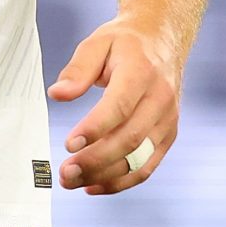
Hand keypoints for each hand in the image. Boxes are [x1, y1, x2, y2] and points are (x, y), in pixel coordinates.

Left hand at [48, 17, 183, 194]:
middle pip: (130, 138)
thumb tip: (57, 94)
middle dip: (95, 161)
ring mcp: (167, 120)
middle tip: (64, 172)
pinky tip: (93, 186)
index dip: (94, 129)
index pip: (119, 106)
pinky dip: (121, 181)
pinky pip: (147, 166)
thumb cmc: (125, 43)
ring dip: (104, 176)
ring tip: (71, 182)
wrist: (163, 40)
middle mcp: (160, 98)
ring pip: (139, 159)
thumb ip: (78, 69)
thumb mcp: (97, 43)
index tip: (68, 144)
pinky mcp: (168, 135)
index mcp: (141, 72)